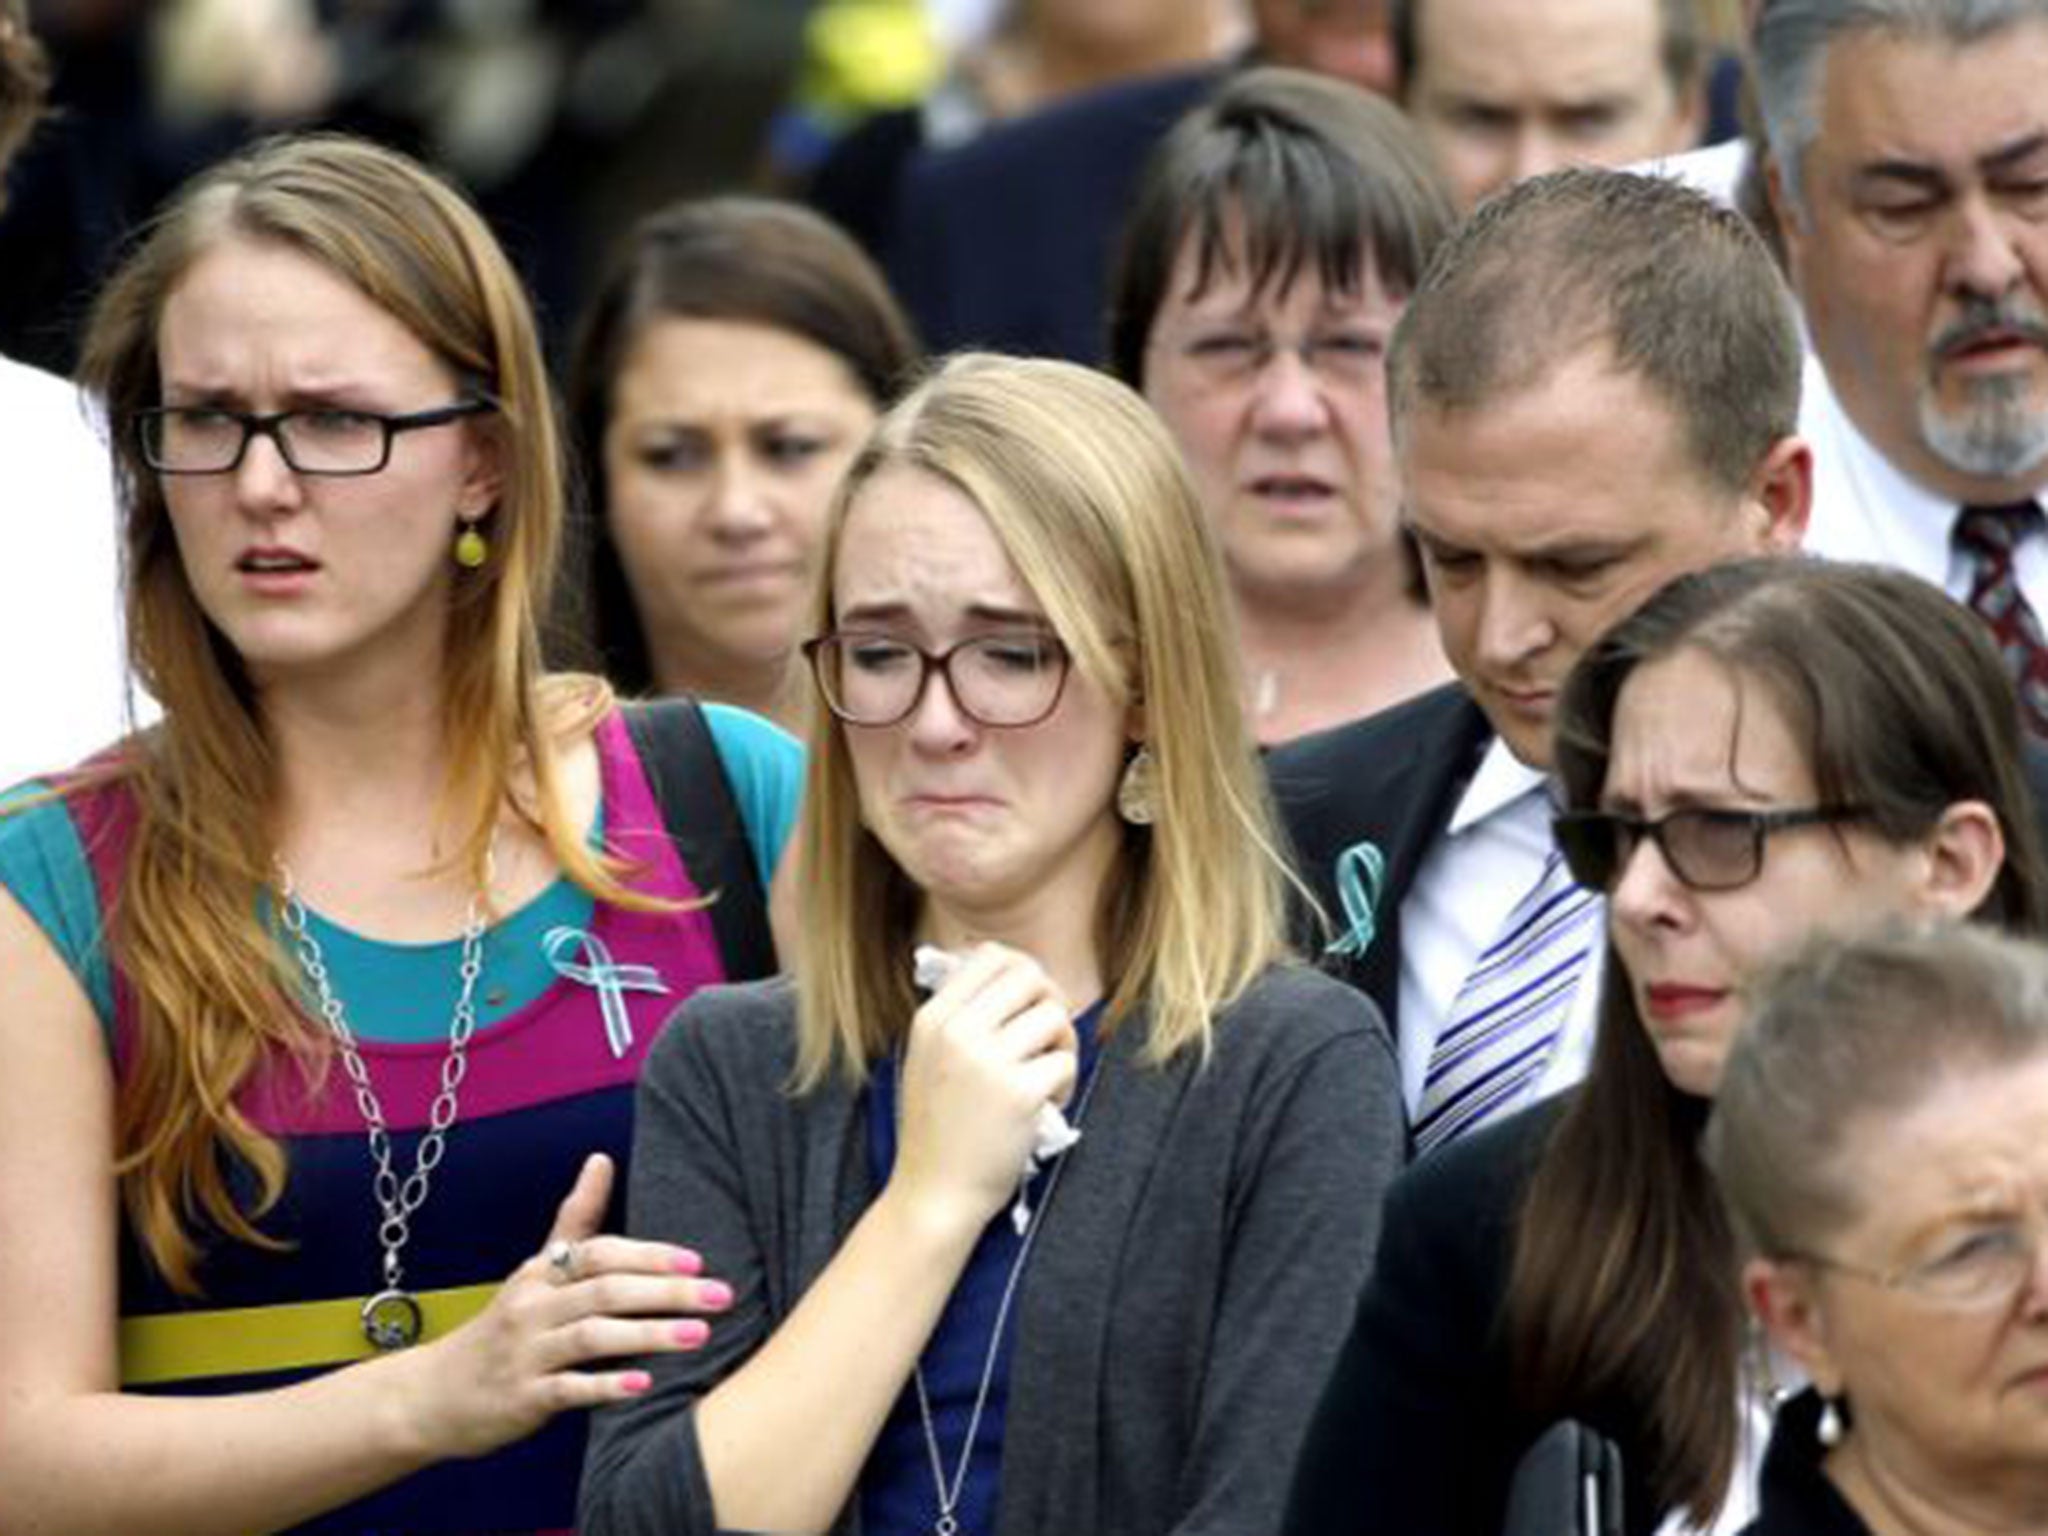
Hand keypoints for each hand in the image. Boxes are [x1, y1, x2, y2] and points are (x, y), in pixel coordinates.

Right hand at [397, 1153, 732, 1458]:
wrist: (435, 1394)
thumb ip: (575, 1219)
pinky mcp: (521, 1398)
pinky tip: (644, 1385)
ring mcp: (525, 1353)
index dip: (648, 1254)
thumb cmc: (508, 1325)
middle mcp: (531, 1307)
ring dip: (648, 1335)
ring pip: (591, 1337)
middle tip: (721, 1296)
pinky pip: (567, 1390)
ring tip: (698, 1336)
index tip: (697, 1261)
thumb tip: (602, 1158)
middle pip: (605, 1291)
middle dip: (666, 1292)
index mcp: (541, 1273)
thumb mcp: (535, 1270)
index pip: (599, 1253)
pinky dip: (604, 1386)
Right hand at [890, 945, 1077, 1238]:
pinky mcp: (1019, 1094)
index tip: (1028, 1005)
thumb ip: (959, 1014)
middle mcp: (957, 1032)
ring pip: (1055, 1016)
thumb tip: (1004, 964)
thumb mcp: (928, 1058)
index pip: (992, 957)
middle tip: (1047, 1039)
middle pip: (1030, 976)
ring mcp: (987, 1062)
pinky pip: (1066, 1062)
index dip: (1023, 974)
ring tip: (1046, 1077)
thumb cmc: (939, 1129)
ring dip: (1063, 1045)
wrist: (933, 1195)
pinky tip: (1045, 1108)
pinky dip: (1065, 1085)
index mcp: (933, 1018)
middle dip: (1050, 1003)